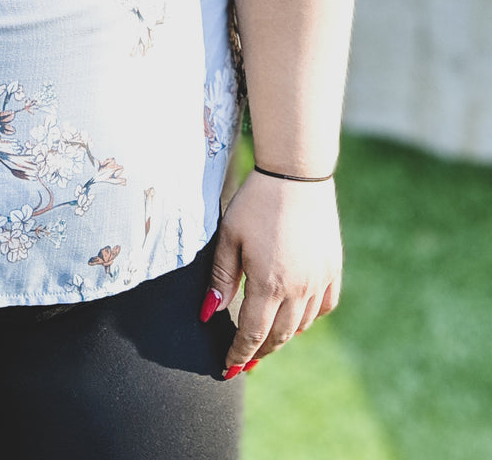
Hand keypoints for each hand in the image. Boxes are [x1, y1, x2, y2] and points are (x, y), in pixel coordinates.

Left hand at [203, 168, 342, 375]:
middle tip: (245, 362)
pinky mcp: (333, 268)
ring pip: (302, 325)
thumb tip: (209, 313)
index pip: (253, 334)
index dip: (239, 353)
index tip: (229, 367)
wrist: (296, 175)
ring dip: (282, 337)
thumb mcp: (229, 236)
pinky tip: (297, 318)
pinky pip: (324, 307)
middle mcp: (299, 289)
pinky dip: (309, 318)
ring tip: (265, 341)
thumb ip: (221, 278)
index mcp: (269, 284)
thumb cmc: (256, 202)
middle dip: (259, 352)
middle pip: (279, 336)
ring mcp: (320, 280)